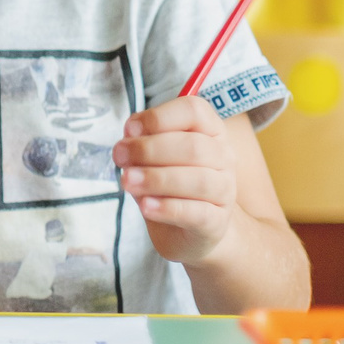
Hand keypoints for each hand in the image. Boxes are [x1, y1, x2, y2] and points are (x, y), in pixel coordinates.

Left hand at [114, 97, 242, 264]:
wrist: (191, 232)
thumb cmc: (170, 186)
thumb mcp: (154, 159)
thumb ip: (143, 144)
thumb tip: (129, 138)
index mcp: (210, 131)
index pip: (194, 111)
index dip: (159, 117)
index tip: (129, 129)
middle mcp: (223, 157)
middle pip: (193, 146)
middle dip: (149, 149)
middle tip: (119, 156)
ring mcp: (224, 190)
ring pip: (197, 179)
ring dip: (157, 178)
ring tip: (127, 181)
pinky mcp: (216, 221)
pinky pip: (196, 212)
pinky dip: (168, 208)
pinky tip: (146, 206)